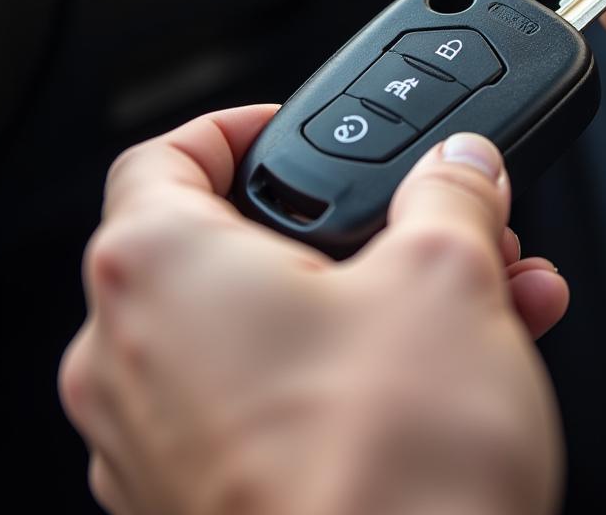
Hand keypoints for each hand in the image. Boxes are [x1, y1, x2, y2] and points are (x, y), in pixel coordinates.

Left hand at [59, 106, 566, 514]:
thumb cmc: (387, 470)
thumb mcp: (446, 275)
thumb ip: (450, 193)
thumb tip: (461, 168)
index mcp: (159, 272)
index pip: (167, 155)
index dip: (237, 127)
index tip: (292, 129)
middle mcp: (132, 360)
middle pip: (237, 246)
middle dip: (350, 229)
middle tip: (423, 226)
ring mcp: (160, 447)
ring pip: (269, 330)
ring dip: (371, 300)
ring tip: (473, 301)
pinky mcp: (206, 507)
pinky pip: (276, 405)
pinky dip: (351, 372)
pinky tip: (447, 375)